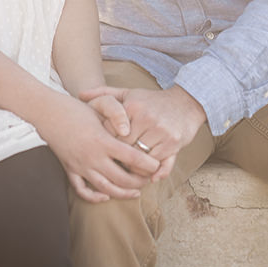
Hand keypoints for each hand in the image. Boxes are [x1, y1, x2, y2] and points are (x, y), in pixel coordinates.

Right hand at [34, 93, 158, 202]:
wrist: (49, 114)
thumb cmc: (77, 108)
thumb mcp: (100, 104)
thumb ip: (117, 113)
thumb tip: (127, 131)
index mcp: (102, 141)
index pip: (131, 157)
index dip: (147, 164)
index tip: (157, 165)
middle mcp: (91, 157)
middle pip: (120, 178)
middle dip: (138, 181)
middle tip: (150, 179)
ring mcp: (80, 166)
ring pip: (104, 188)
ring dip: (122, 193)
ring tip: (136, 192)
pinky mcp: (70, 170)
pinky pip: (82, 190)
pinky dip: (94, 197)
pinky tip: (106, 196)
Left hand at [80, 84, 205, 183]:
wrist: (187, 102)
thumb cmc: (153, 101)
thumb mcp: (130, 93)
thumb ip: (104, 94)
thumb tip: (80, 94)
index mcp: (133, 108)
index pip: (111, 135)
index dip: (109, 144)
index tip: (109, 147)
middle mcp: (147, 119)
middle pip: (125, 149)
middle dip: (121, 157)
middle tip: (119, 161)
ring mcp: (161, 132)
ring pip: (140, 160)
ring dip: (136, 167)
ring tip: (133, 166)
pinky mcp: (174, 143)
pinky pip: (157, 165)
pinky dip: (152, 171)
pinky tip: (149, 172)